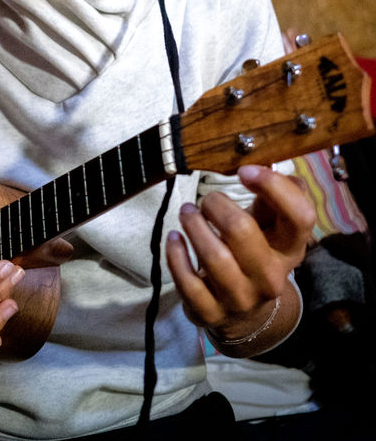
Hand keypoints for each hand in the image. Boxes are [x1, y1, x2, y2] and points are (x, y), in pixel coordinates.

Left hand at [165, 164, 314, 352]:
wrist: (245, 314)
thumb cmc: (255, 253)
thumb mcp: (271, 227)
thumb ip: (273, 195)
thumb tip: (265, 161)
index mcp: (291, 249)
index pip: (300, 216)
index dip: (273, 186)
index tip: (244, 171)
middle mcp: (271, 277)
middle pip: (242, 230)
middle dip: (216, 205)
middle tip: (207, 200)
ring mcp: (241, 299)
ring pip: (213, 257)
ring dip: (193, 225)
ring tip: (188, 212)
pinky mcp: (211, 313)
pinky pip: (188, 283)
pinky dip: (176, 255)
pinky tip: (175, 238)